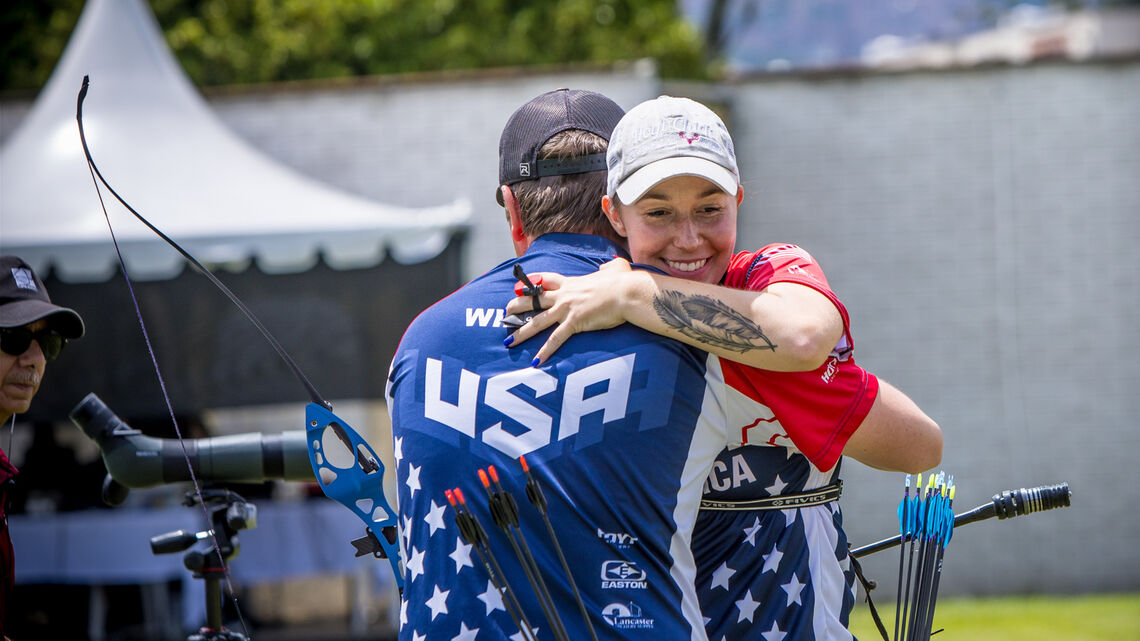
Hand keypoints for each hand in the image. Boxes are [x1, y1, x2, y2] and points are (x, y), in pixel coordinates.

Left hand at [504, 258, 635, 364]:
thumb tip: (609, 266)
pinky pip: (555, 340)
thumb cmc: (625, 281)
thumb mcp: (616, 268)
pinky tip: (535, 361)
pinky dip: (544, 352)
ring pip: (537, 321)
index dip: (532, 282)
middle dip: (517, 306)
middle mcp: (565, 295)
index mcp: (572, 282)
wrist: (628, 293)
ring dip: (521, 333)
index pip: (546, 279)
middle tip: (505, 312)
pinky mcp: (574, 322)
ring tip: (508, 342)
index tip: (520, 287)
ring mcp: (567, 309)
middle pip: (534, 300)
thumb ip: (609, 267)